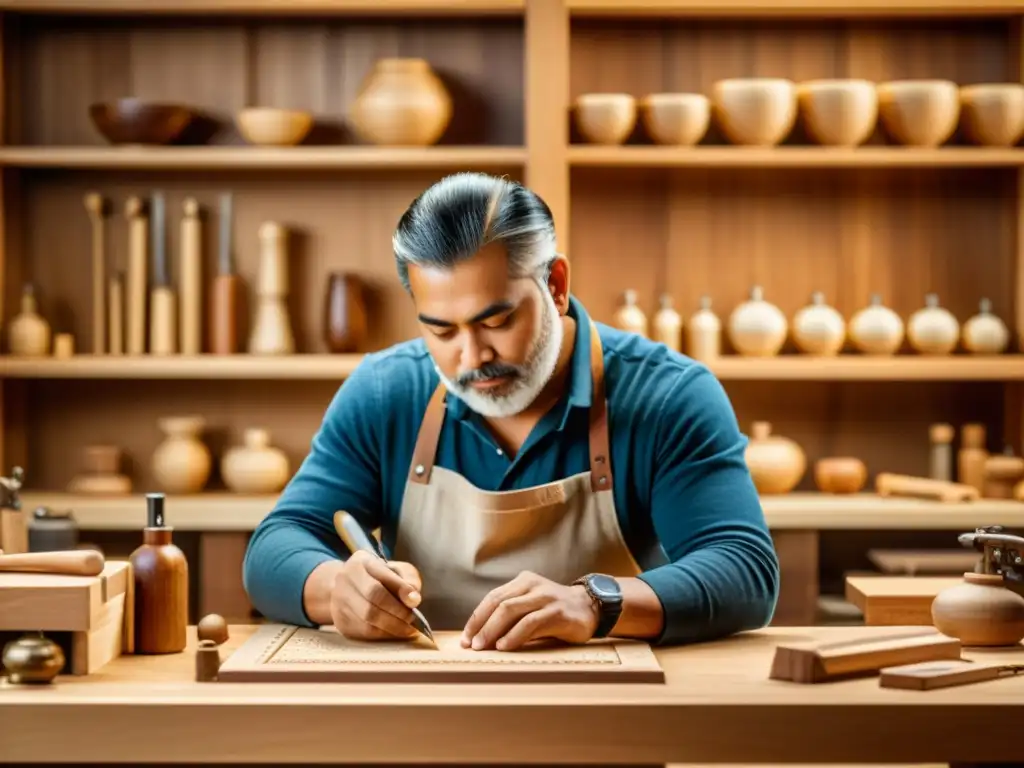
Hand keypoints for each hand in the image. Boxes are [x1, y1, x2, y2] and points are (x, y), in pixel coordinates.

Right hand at [329, 550, 423, 640]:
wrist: (346, 588)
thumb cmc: (378, 577)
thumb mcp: (395, 569)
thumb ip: (408, 578)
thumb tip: (414, 599)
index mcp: (360, 562)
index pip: (382, 576)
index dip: (400, 590)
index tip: (416, 601)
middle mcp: (345, 580)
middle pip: (373, 598)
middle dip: (397, 611)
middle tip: (412, 618)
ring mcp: (339, 601)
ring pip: (368, 619)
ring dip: (393, 626)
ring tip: (408, 628)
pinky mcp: (341, 622)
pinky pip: (365, 632)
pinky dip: (384, 634)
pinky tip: (396, 632)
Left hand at [460, 570, 599, 651]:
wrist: (590, 608)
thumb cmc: (555, 612)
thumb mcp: (531, 606)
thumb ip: (511, 615)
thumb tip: (481, 638)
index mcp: (523, 582)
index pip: (492, 598)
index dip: (476, 618)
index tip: (466, 638)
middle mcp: (533, 585)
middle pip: (498, 603)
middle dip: (481, 625)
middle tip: (471, 645)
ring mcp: (545, 597)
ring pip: (511, 610)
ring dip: (493, 630)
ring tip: (483, 647)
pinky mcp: (557, 612)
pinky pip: (530, 622)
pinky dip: (514, 635)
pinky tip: (505, 646)